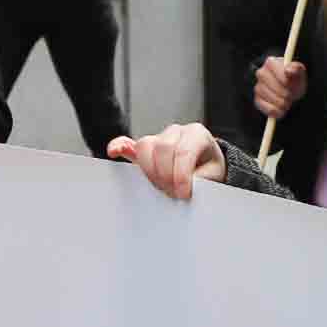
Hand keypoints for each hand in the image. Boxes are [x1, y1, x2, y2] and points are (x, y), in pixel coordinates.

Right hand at [107, 124, 227, 200]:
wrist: (207, 166)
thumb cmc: (209, 170)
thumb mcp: (213, 175)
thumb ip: (200, 179)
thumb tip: (184, 187)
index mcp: (197, 134)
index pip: (184, 151)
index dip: (181, 175)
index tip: (183, 194)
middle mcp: (176, 132)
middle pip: (162, 148)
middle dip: (165, 175)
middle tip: (173, 193)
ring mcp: (158, 138)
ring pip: (145, 146)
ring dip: (150, 170)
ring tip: (160, 186)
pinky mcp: (145, 148)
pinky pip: (128, 143)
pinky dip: (119, 146)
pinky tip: (114, 152)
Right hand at [251, 56, 307, 119]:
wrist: (291, 91)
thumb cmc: (294, 80)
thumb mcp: (299, 72)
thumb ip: (296, 69)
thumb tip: (288, 70)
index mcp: (271, 62)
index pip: (279, 74)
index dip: (287, 82)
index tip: (292, 86)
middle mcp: (261, 73)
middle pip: (274, 87)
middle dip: (285, 93)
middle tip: (291, 96)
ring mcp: (258, 87)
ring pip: (271, 98)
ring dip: (282, 103)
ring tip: (287, 102)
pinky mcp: (257, 100)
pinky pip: (267, 108)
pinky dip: (276, 111)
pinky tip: (282, 109)